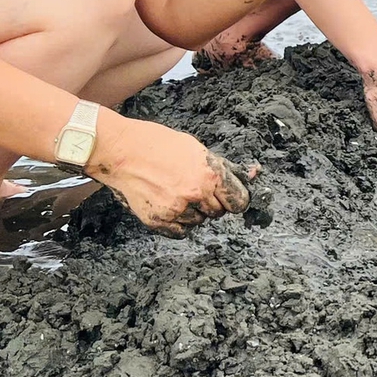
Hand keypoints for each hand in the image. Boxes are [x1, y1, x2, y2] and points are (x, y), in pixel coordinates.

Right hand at [88, 116, 253, 236]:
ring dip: (194, 212)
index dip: (235, 198)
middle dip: (212, 202)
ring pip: (199, 222)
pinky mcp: (158, 221)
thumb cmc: (159, 144)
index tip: (229, 197)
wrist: (122, 152)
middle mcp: (195, 195)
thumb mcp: (198, 149)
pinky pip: (180, 232)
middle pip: (218, 212)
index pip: (239, 201)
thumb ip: (225, 167)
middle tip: (196, 188)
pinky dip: (179, 223)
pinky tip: (170, 205)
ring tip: (178, 193)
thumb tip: (254, 173)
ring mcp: (176, 210)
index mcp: (209, 175)